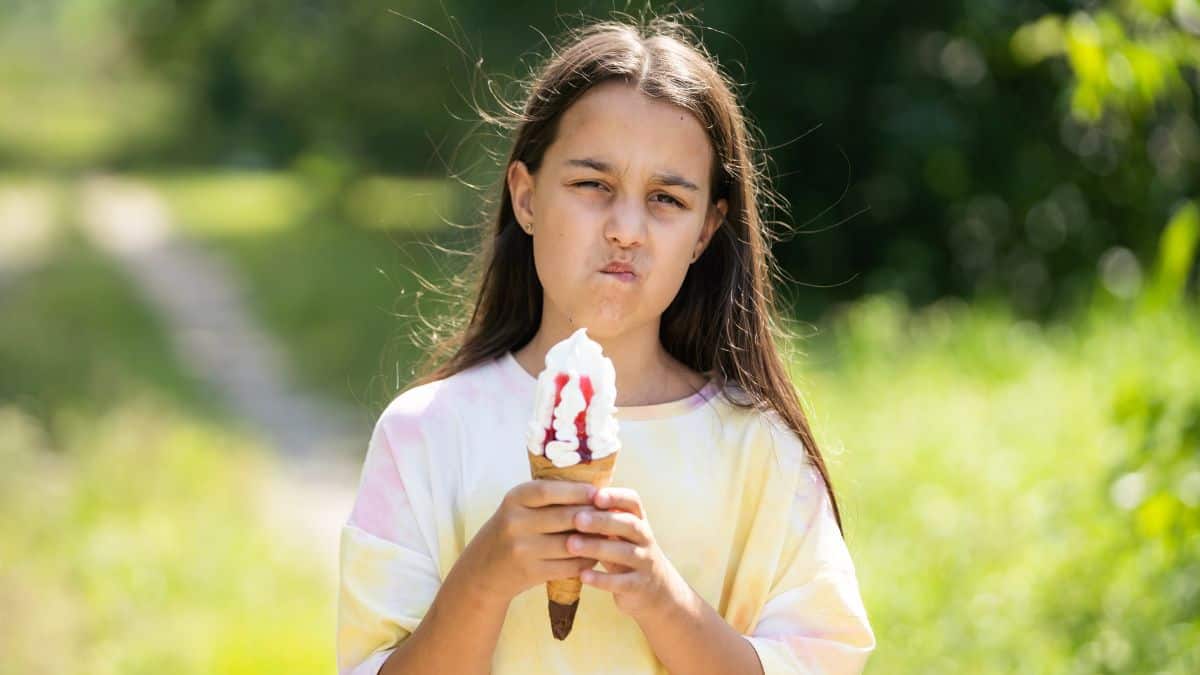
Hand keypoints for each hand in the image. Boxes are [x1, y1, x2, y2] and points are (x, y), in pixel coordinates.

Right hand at [462, 480, 600, 604]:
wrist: (483, 570)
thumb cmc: (512, 530)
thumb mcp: (519, 507)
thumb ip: (548, 497)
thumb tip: (595, 491)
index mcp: (514, 499)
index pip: (549, 490)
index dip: (576, 491)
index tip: (598, 492)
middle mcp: (515, 522)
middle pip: (564, 517)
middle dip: (592, 516)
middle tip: (612, 514)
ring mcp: (522, 549)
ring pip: (570, 543)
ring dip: (594, 540)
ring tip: (610, 535)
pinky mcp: (531, 572)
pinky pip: (568, 566)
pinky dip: (586, 561)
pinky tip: (595, 555)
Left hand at [568, 487, 690, 621]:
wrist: (655, 590)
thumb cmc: (624, 553)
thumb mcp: (619, 533)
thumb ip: (600, 517)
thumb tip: (564, 495)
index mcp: (638, 520)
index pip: (633, 501)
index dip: (616, 496)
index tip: (595, 496)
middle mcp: (645, 538)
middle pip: (629, 525)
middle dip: (603, 521)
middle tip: (577, 520)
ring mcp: (645, 562)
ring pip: (625, 553)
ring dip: (598, 548)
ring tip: (571, 545)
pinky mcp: (639, 586)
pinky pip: (622, 582)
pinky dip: (602, 579)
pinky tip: (583, 575)